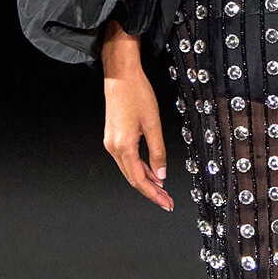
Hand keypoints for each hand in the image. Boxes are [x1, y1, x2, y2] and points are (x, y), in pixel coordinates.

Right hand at [101, 23, 172, 211]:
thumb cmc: (136, 94)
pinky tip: (151, 171)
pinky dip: (140, 168)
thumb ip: (158, 151)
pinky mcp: (113, 137)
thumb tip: (161, 174)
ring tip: (162, 189)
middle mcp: (113, 147)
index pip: (139, 179)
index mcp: (123, 146)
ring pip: (129, 170)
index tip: (165, 203)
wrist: (120, 76)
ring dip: (146, 180)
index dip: (153, 194)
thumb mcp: (153, 124)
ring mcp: (111, 142)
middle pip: (133, 178)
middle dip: (150, 191)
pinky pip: (127, 159)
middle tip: (166, 201)